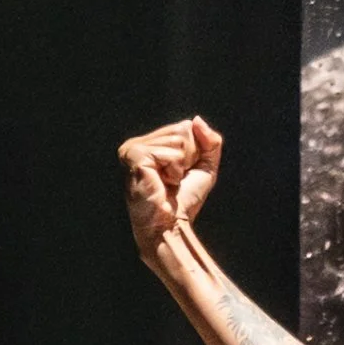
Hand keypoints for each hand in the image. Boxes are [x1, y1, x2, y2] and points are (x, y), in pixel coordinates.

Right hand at [119, 115, 221, 262]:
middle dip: (188, 158)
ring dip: (180, 166)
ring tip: (167, 182)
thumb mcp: (205, 166)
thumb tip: (196, 120)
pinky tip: (162, 182)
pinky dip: (174, 170)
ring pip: (178, 140)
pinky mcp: (135, 155)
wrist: (170, 225)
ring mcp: (133, 147)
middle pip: (183, 130)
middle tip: (173, 180)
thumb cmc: (184, 200)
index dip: (194, 152)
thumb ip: (209, 142)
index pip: (186, 127)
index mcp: (151, 143)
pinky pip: (170, 152)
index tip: (182, 174)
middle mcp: (139, 142)